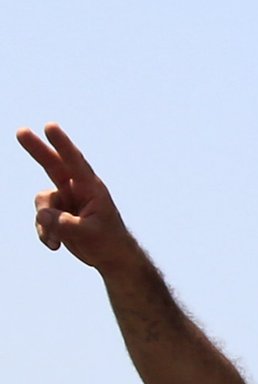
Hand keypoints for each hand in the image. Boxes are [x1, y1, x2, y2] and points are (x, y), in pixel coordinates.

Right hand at [16, 124, 133, 269]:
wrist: (110, 257)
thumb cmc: (108, 242)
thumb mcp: (88, 234)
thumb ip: (64, 225)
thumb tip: (42, 216)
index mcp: (91, 188)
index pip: (75, 162)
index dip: (62, 144)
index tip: (50, 126)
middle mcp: (76, 189)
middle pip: (53, 165)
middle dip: (37, 149)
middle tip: (21, 131)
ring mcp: (66, 200)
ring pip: (42, 202)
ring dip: (44, 223)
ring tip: (56, 241)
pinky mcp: (57, 213)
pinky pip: (41, 218)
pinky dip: (43, 232)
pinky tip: (55, 246)